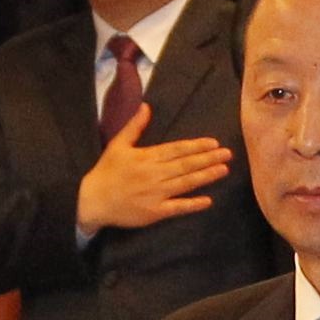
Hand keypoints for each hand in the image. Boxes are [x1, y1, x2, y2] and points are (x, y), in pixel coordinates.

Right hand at [76, 102, 234, 233]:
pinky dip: (192, 204)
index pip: (177, 150)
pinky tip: (207, 200)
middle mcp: (155, 174)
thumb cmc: (106, 172)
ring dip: (206, 177)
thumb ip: (134, 126)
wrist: (92, 200)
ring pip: (185, 183)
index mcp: (147, 157)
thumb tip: (146, 107)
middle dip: (208, 159)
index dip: (196, 146)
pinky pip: (177, 207)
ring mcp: (156, 194)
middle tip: (227, 154)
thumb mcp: (118, 145)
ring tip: (223, 170)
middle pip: (186, 165)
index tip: (213, 143)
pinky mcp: (155, 212)